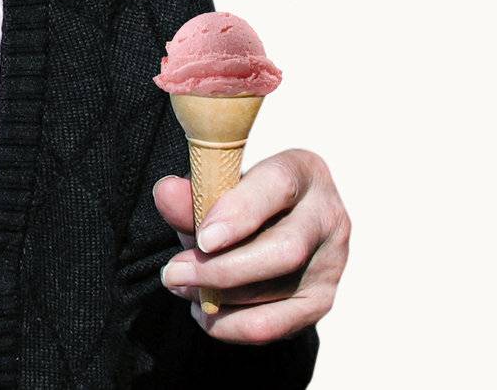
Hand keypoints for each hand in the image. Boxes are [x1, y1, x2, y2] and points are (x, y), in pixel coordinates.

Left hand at [152, 148, 348, 343]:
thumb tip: (166, 193)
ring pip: (276, 290)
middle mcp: (327, 216)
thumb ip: (193, 195)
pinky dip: (232, 325)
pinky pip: (275, 325)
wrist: (270, 227)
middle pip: (285, 250)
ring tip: (180, 286)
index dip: (240, 213)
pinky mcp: (320, 302)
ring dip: (218, 296)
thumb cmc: (239, 201)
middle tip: (174, 273)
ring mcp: (330, 263)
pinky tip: (205, 313)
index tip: (204, 238)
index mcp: (302, 171)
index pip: (278, 186)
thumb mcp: (215, 189)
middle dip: (222, 268)